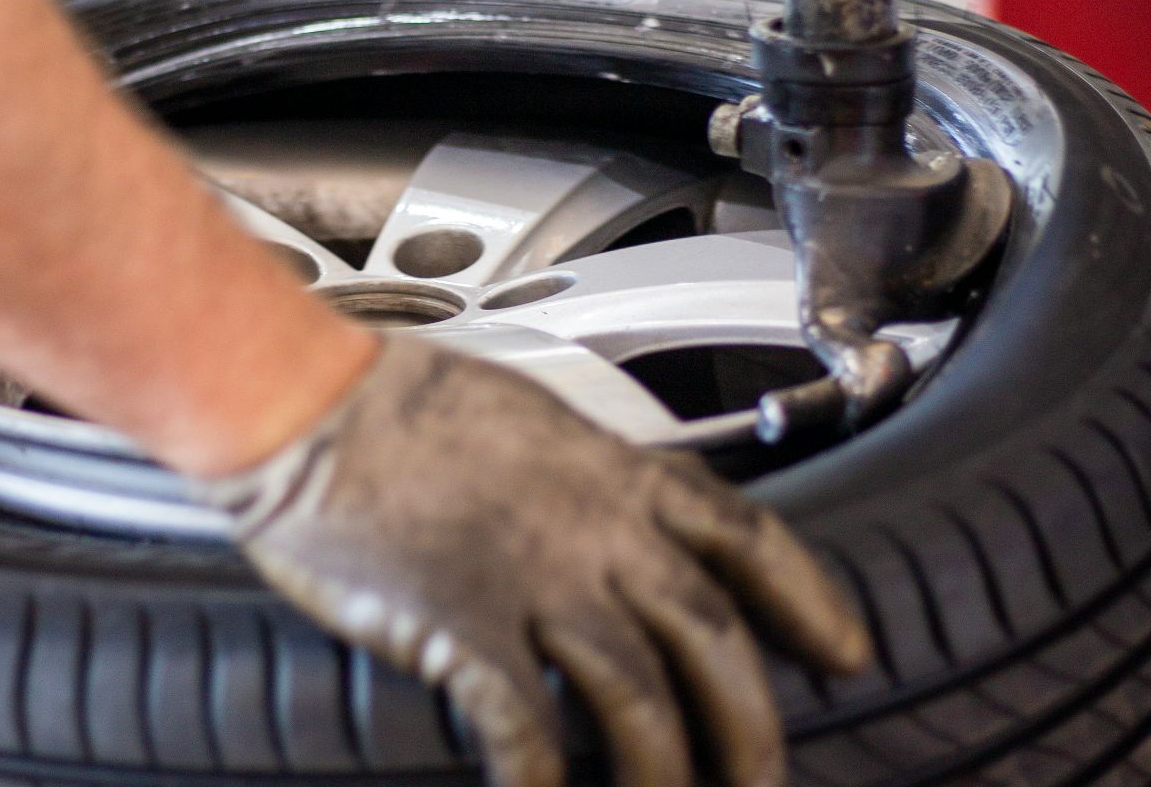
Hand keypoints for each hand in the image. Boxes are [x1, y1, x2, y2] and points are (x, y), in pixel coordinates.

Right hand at [197, 336, 870, 786]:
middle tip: (764, 785)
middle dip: (751, 727)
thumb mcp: (527, 419)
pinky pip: (528, 731)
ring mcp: (532, 581)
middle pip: (711, 640)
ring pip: (639, 699)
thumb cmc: (399, 406)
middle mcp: (592, 530)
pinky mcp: (463, 629)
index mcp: (614, 472)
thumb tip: (623, 517)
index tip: (845, 652)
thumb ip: (587, 478)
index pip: (748, 535)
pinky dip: (546, 786)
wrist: (305, 403)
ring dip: (662, 777)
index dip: (809, 601)